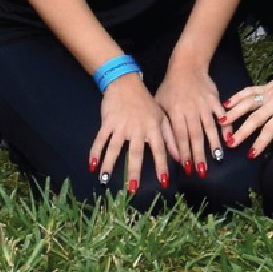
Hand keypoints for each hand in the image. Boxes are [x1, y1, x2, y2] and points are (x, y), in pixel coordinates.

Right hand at [89, 73, 173, 193]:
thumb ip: (170, 137)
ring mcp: (121, 125)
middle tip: (132, 188)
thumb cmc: (145, 102)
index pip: (159, 149)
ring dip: (109, 164)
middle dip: (134, 170)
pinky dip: (95, 152)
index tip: (163, 181)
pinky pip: (100, 139)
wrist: (126, 82)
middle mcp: (137, 128)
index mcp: (153, 127)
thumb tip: (181, 157)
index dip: (162, 165)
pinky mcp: (107, 122)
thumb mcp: (161, 116)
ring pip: (114, 147)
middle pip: (135, 152)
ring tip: (105, 180)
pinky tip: (92, 166)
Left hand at [153, 55, 227, 178]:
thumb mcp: (160, 106)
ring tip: (217, 159)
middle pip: (195, 135)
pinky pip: (222, 114)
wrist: (187, 66)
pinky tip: (230, 138)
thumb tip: (170, 153)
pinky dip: (226, 126)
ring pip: (209, 127)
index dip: (183, 152)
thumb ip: (165, 129)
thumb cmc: (170, 88)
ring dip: (213, 144)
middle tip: (202, 171)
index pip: (180, 135)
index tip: (187, 168)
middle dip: (198, 154)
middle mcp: (191, 109)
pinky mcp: (215, 99)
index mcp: (175, 111)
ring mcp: (204, 104)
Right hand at [222, 58, 272, 157]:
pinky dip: (237, 96)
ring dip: (234, 113)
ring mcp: (269, 92)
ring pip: (248, 103)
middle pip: (255, 118)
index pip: (271, 128)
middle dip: (242, 131)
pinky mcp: (266, 86)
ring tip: (221, 122)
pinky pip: (249, 91)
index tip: (251, 153)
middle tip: (230, 143)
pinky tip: (226, 102)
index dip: (260, 142)